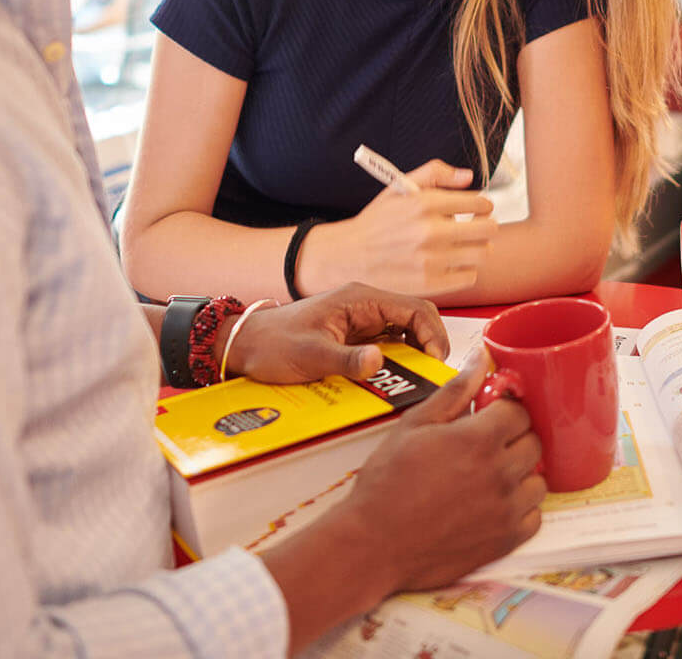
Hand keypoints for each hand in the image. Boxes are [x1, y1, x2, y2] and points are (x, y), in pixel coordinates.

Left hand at [225, 283, 448, 383]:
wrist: (246, 345)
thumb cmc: (273, 343)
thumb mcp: (309, 354)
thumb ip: (345, 360)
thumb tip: (378, 362)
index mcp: (360, 300)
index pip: (415, 308)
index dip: (433, 334)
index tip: (435, 363)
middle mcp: (366, 307)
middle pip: (416, 320)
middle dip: (429, 346)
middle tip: (430, 376)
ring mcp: (362, 322)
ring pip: (405, 334)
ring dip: (415, 356)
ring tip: (416, 381)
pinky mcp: (355, 338)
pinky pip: (388, 347)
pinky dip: (398, 362)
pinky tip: (394, 381)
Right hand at [296, 159, 494, 296]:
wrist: (350, 256)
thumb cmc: (378, 221)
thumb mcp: (400, 186)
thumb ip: (436, 173)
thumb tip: (468, 176)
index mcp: (426, 203)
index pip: (480, 203)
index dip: (483, 205)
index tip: (478, 209)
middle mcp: (431, 232)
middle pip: (489, 229)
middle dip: (486, 225)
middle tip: (476, 226)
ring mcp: (432, 260)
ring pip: (483, 254)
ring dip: (479, 248)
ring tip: (464, 245)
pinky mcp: (431, 284)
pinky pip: (470, 276)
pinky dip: (465, 269)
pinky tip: (451, 263)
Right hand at [339, 350, 546, 591]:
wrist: (374, 544)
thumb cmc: (387, 483)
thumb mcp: (414, 425)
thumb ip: (455, 391)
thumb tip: (482, 359)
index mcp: (478, 439)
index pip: (519, 411)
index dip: (503, 409)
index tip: (488, 415)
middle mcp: (500, 473)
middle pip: (533, 442)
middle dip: (514, 438)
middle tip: (486, 444)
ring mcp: (506, 510)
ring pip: (539, 480)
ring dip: (521, 474)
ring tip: (490, 475)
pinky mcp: (506, 541)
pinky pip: (534, 517)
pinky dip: (521, 508)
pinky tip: (494, 504)